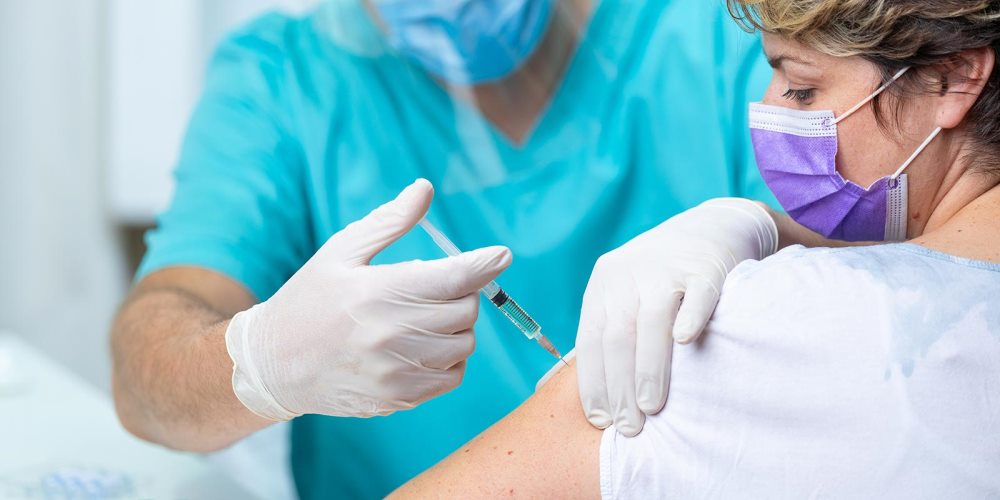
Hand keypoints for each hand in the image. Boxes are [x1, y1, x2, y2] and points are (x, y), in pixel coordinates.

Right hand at [225, 179, 511, 419]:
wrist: (274, 365)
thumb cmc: (310, 300)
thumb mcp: (341, 252)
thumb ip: (389, 222)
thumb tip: (425, 188)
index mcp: (378, 292)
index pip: (453, 278)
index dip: (484, 263)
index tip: (501, 255)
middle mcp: (391, 335)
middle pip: (465, 310)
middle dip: (463, 292)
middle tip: (440, 285)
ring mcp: (397, 371)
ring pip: (464, 344)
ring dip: (457, 325)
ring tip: (426, 315)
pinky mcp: (399, 398)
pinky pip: (453, 376)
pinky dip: (450, 357)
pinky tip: (425, 344)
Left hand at [575, 198, 777, 435]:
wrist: (710, 226)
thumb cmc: (664, 277)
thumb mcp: (627, 293)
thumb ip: (612, 333)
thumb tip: (596, 398)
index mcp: (604, 284)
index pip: (591, 339)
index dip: (593, 381)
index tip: (599, 419)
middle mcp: (628, 274)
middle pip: (617, 335)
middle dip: (618, 386)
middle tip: (628, 426)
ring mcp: (666, 268)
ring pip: (651, 320)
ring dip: (648, 367)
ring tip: (650, 406)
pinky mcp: (704, 267)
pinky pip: (695, 295)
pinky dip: (689, 318)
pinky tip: (685, 343)